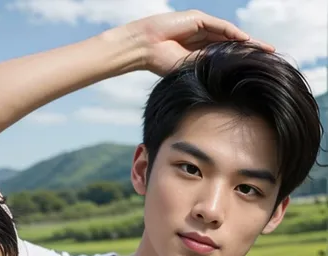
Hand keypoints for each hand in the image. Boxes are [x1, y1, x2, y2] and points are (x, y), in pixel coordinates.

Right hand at [120, 10, 273, 74]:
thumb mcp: (187, 69)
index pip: (225, 57)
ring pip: (230, 35)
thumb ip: (205, 67)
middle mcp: (203, 39)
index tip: (256, 71)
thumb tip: (226, 77)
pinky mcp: (198, 19)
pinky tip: (246, 40)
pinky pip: (220, 27)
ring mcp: (201, 28)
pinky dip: (233, 34)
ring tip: (265, 49)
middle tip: (270, 57)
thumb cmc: (160, 62)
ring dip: (248, 42)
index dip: (240, 62)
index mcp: (200, 54)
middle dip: (250, 50)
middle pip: (232, 44)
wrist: (145, 48)